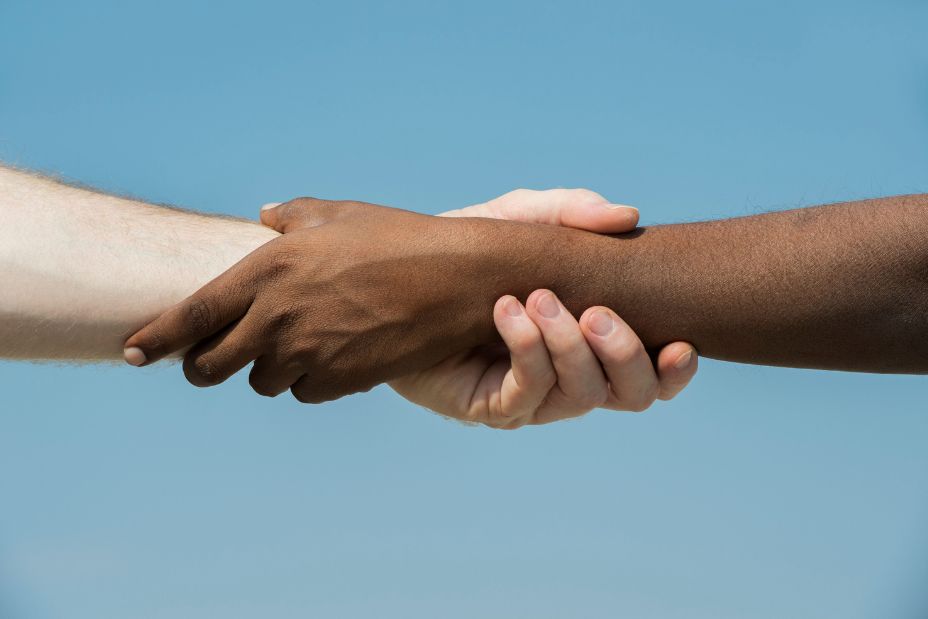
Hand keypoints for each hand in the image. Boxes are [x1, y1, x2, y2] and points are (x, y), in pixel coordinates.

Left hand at [123, 198, 574, 402]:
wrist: (456, 281)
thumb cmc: (399, 238)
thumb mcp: (339, 213)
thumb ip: (290, 215)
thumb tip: (263, 216)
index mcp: (268, 270)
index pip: (191, 315)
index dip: (156, 338)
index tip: (134, 353)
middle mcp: (278, 317)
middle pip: (211, 366)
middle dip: (205, 367)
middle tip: (212, 361)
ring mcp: (308, 353)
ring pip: (261, 383)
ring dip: (268, 370)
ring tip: (296, 345)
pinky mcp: (339, 381)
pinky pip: (304, 393)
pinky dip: (309, 380)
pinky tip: (334, 355)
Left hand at [390, 189, 697, 427]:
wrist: (400, 281)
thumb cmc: (471, 255)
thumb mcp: (519, 221)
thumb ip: (569, 212)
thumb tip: (627, 216)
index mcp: (594, 342)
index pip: (653, 373)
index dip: (676, 372)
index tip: (683, 343)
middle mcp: (573, 377)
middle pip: (632, 396)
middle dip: (625, 354)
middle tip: (595, 310)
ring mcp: (534, 397)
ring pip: (583, 397)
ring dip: (570, 346)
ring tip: (537, 298)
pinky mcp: (493, 407)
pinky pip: (528, 394)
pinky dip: (527, 349)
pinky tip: (507, 311)